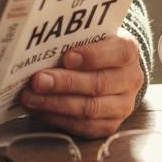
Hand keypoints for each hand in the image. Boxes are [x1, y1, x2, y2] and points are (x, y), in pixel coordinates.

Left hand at [19, 31, 143, 137]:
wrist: (111, 69)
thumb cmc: (94, 47)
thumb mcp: (91, 36)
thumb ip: (74, 39)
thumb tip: (41, 44)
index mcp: (128, 51)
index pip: (118, 53)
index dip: (92, 56)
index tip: (67, 57)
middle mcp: (130, 79)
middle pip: (98, 84)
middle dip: (64, 83)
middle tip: (38, 81)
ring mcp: (122, 106)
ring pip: (89, 108)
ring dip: (55, 103)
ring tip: (30, 97)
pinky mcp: (109, 125)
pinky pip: (83, 126)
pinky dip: (57, 118)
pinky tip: (39, 109)